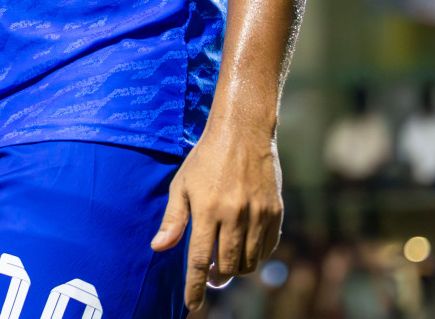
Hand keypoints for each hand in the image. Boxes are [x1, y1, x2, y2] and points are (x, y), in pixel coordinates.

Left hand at [150, 122, 283, 311]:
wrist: (243, 132)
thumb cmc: (206, 158)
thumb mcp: (182, 184)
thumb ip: (173, 219)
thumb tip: (159, 248)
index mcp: (207, 209)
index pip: (198, 260)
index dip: (195, 287)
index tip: (193, 305)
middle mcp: (234, 214)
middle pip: (226, 265)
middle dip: (216, 277)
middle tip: (210, 273)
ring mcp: (258, 214)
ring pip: (249, 262)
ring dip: (236, 270)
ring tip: (226, 262)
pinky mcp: (275, 212)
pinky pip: (268, 249)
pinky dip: (256, 257)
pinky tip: (246, 250)